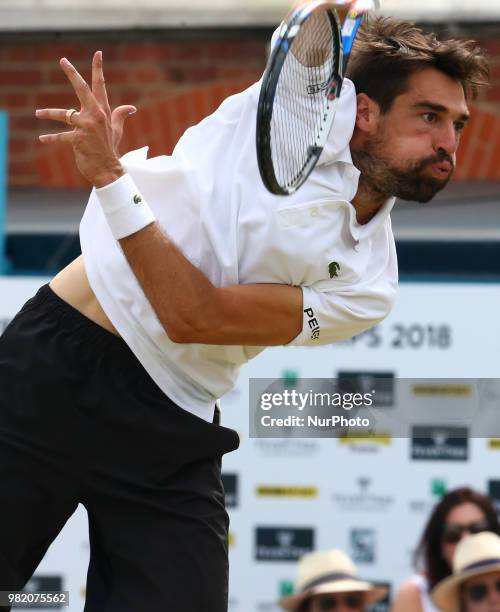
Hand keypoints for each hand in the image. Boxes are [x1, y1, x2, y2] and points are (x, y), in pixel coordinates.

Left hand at [35, 51, 136, 187]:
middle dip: (72, 74)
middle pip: (82, 89)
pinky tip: (42, 138)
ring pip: (64, 114)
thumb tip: (132, 108)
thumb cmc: (111, 149)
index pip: (100, 87)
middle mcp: (95, 115)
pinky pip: (61, 136)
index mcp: (103, 112)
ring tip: (38, 113)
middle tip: (63, 60)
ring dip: (49, 113)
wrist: (108, 169)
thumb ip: (120, 116)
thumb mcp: (116, 130)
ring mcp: (86, 127)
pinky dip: (51, 138)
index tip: (97, 53)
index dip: (98, 69)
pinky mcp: (78, 139)